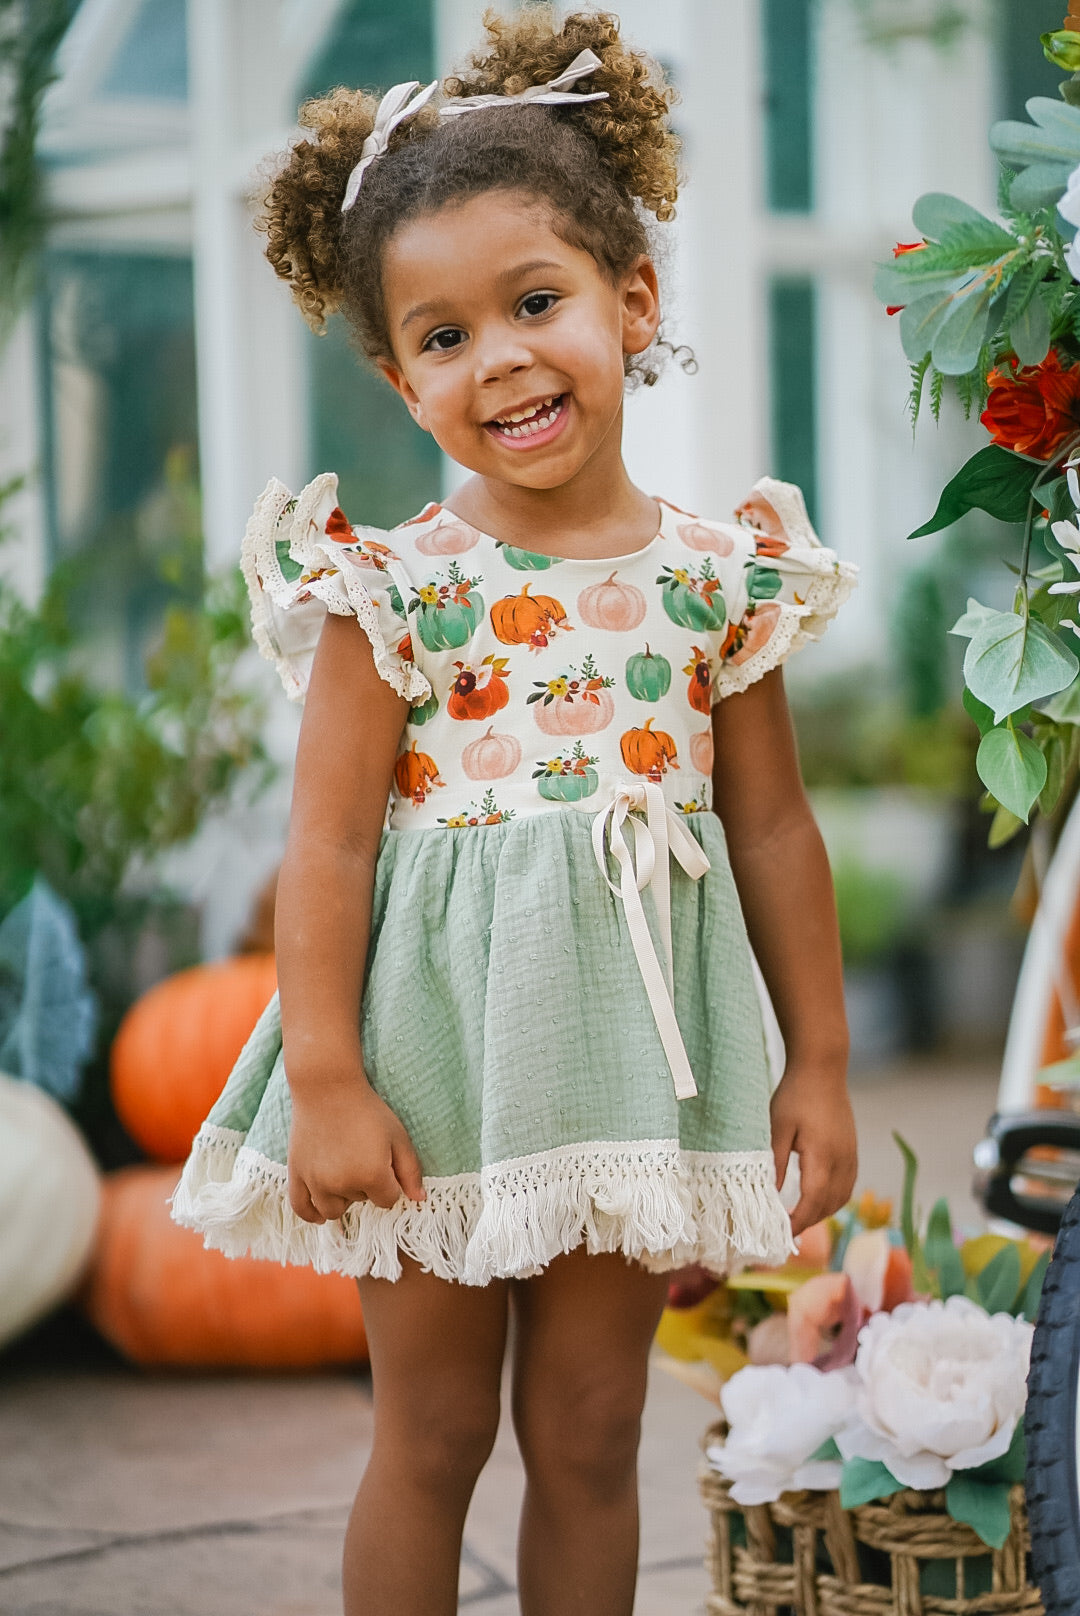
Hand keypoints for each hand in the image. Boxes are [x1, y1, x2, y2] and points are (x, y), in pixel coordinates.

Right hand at [287, 1074, 425, 1221]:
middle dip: (365, 1184)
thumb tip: (420, 1199)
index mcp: (372, 1176)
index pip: (387, 1200)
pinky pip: (301, 1208)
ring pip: (334, 1211)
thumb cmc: (368, 1110)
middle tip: (360, 1154)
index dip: (389, 1183)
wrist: (327, 1088)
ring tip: (344, 1172)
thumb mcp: (398, 1136)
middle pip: (361, 1202)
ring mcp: (316, 1181)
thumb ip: (410, 1171)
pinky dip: (311, 1214)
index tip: (383, 1162)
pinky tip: (320, 1214)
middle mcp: (342, 1184)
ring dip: (343, 1198)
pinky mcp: (297, 1175)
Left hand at [769, 1063, 856, 1237]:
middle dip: (809, 1222)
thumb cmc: (796, 1094)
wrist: (823, 1069)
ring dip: (822, 1212)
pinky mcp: (853, 1150)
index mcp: (822, 1155)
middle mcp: (842, 1160)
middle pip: (829, 1204)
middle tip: (785, 1232)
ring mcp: (851, 1155)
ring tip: (799, 1219)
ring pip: (842, 1197)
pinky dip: (833, 1199)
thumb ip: (776, 1162)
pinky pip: (847, 1185)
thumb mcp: (777, 1128)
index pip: (813, 1201)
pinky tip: (817, 1199)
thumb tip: (771, 1194)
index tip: (782, 1235)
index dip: (799, 1222)